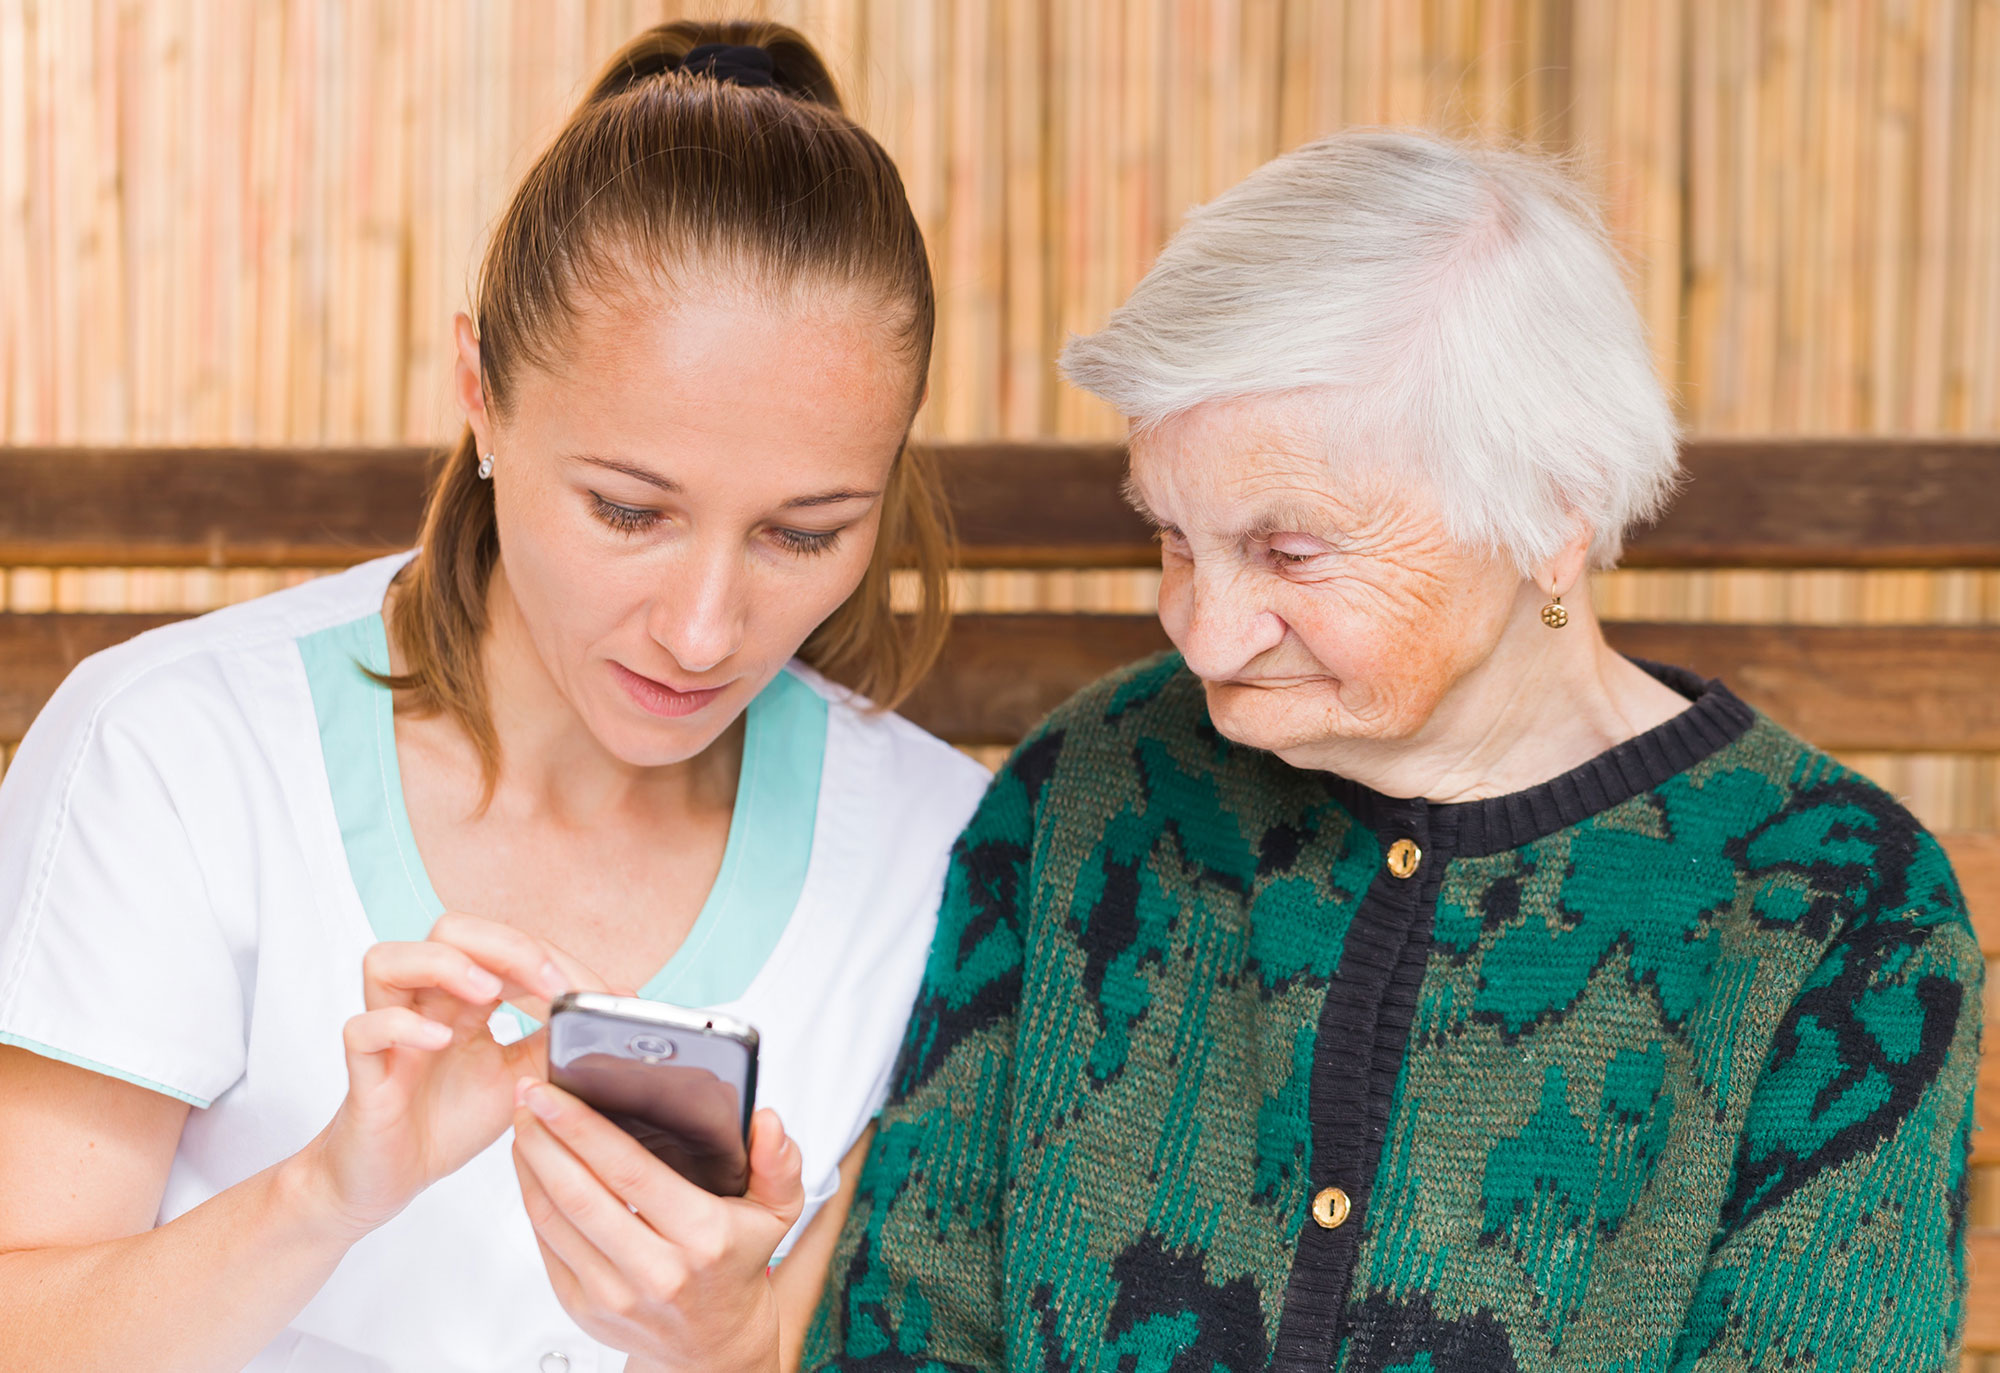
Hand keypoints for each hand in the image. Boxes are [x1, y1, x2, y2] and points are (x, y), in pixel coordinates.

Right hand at [295, 913, 612, 1236]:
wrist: (393, 1178)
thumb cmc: (450, 1120)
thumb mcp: (521, 1078)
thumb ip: (553, 1042)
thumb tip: (606, 1015)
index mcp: (463, 997)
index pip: (502, 947)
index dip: (549, 958)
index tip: (595, 992)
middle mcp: (424, 1002)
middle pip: (448, 931)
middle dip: (505, 945)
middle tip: (548, 983)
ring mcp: (389, 1033)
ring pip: (387, 960)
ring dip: (445, 965)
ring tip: (490, 993)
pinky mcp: (363, 1072)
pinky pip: (362, 1028)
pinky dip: (400, 1026)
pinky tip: (440, 1040)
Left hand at [511, 1079, 805, 1371]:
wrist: (713, 1344)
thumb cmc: (738, 1265)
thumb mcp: (777, 1212)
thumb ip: (779, 1162)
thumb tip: (766, 1121)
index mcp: (702, 1236)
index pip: (630, 1172)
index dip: (583, 1128)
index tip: (553, 1093)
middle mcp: (656, 1269)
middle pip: (580, 1192)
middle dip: (545, 1137)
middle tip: (527, 1095)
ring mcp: (614, 1293)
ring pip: (554, 1217)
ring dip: (530, 1165)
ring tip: (524, 1123)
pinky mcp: (583, 1307)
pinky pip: (546, 1245)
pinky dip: (532, 1199)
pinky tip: (532, 1168)